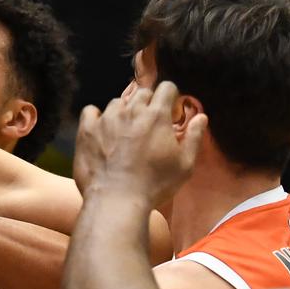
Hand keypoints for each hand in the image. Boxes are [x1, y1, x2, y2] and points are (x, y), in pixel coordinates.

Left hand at [74, 83, 206, 208]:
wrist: (116, 201)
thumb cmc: (155, 185)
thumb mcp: (184, 165)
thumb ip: (194, 138)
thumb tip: (202, 117)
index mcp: (157, 115)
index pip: (166, 87)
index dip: (169, 97)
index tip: (169, 110)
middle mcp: (131, 111)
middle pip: (142, 93)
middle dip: (148, 104)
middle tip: (147, 125)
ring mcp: (107, 118)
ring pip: (117, 102)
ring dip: (123, 112)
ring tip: (124, 132)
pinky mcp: (87, 130)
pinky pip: (90, 111)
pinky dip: (96, 117)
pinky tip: (101, 130)